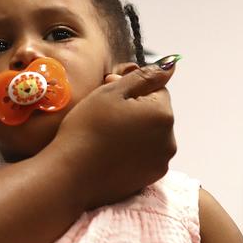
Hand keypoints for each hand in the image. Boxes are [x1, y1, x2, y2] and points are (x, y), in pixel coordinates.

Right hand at [54, 63, 176, 209]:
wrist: (72, 173)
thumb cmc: (86, 129)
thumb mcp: (110, 93)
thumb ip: (143, 76)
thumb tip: (171, 64)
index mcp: (162, 113)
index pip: (156, 89)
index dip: (131, 91)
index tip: (108, 100)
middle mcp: (169, 139)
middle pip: (154, 114)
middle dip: (135, 112)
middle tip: (103, 119)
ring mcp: (161, 161)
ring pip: (150, 136)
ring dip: (134, 132)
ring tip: (105, 139)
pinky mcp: (150, 178)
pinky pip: (145, 156)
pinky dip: (132, 153)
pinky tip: (109, 154)